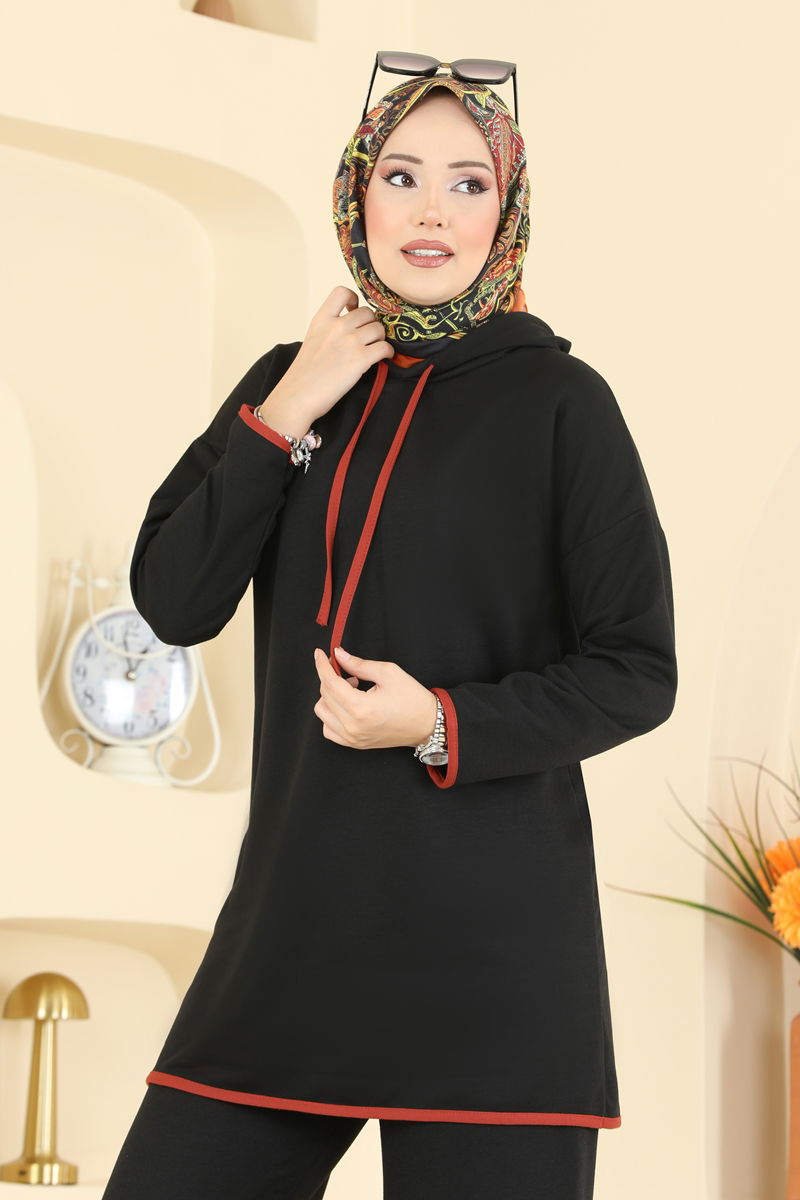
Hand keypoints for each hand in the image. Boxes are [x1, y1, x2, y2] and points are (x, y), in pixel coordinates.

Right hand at [267, 287, 394, 425]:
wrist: (298, 396)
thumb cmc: (304, 375)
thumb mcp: (312, 341)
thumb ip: (329, 330)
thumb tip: (352, 329)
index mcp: (321, 320)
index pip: (341, 292)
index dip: (354, 299)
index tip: (354, 311)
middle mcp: (336, 326)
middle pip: (367, 312)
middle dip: (371, 324)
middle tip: (368, 338)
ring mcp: (349, 342)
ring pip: (379, 329)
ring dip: (380, 339)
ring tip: (375, 349)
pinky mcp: (360, 359)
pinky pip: (385, 347)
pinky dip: (388, 352)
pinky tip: (383, 358)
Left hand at [313, 645, 437, 750]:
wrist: (427, 724)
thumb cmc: (412, 699)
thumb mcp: (388, 673)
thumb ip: (359, 664)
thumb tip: (339, 655)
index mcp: (361, 707)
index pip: (330, 682)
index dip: (322, 665)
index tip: (319, 654)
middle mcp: (353, 726)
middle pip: (325, 695)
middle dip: (330, 678)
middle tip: (348, 671)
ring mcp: (352, 738)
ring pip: (322, 712)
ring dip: (330, 696)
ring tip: (351, 690)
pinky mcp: (355, 744)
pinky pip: (328, 730)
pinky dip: (330, 715)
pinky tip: (345, 706)